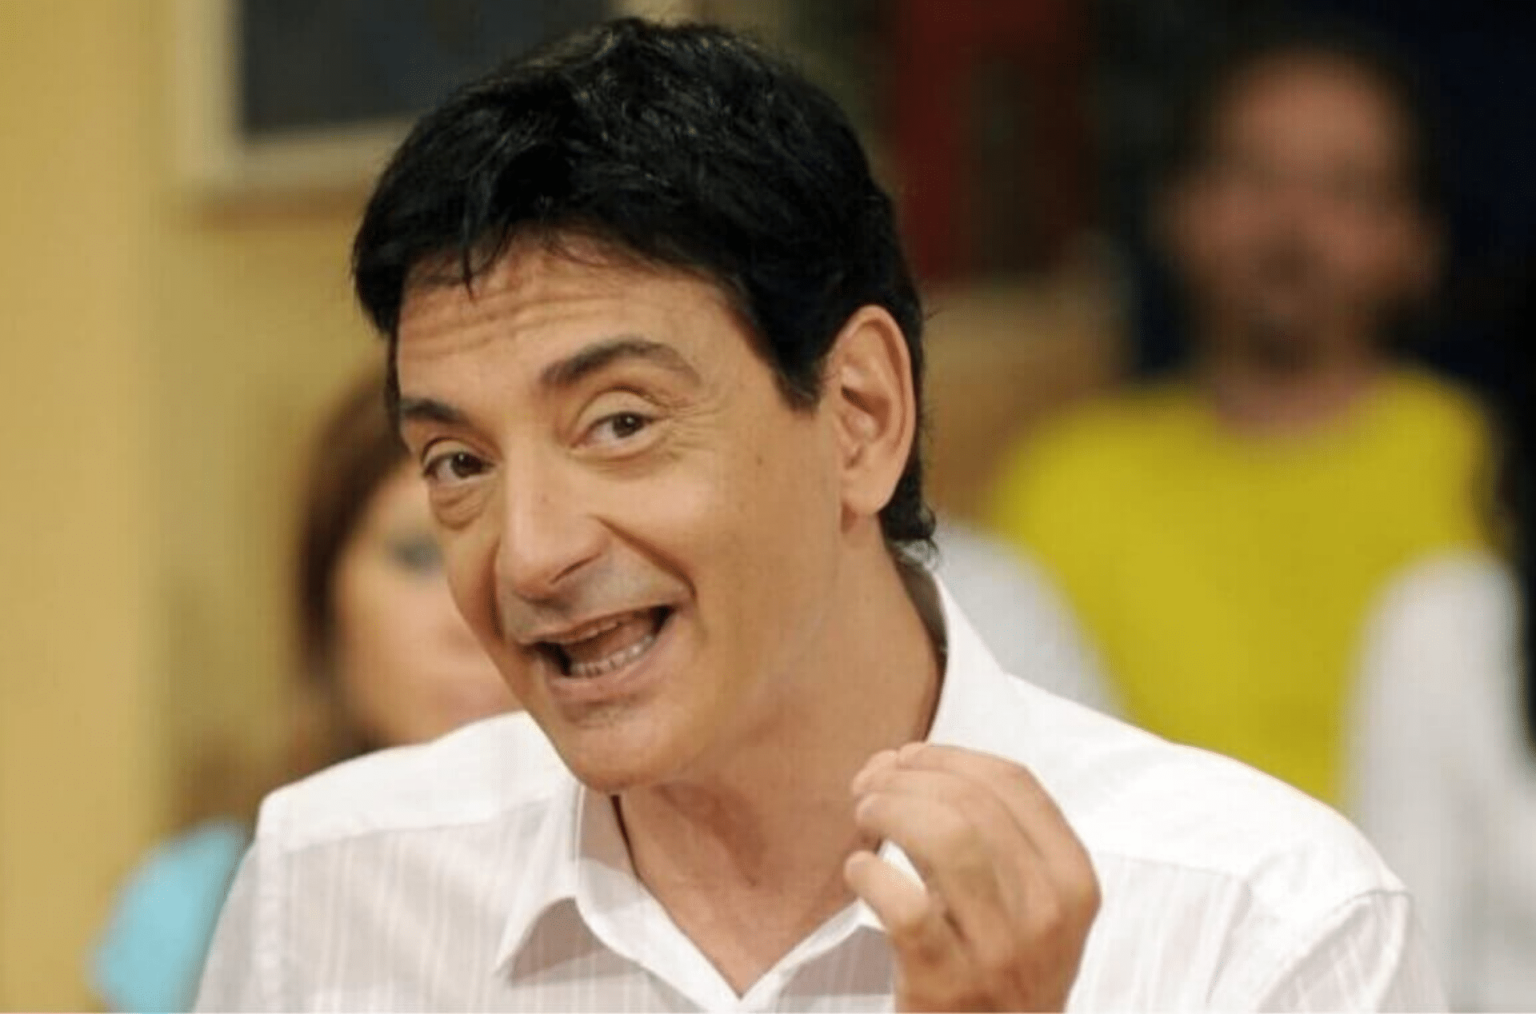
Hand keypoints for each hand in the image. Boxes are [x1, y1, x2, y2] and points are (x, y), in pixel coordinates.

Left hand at [844, 743, 1098, 1011]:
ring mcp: (998, 951)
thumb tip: (901, 763)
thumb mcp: (1028, 903)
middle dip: (907, 779)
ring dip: (891, 811)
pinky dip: (869, 874)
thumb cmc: (1000, 969)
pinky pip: (903, 904)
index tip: (909, 758)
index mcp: (1072, 880)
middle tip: (870, 786)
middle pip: (971, 803)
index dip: (949, 757)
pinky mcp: (946, 983)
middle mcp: (1046, 914)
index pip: (1013, 783)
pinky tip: (860, 871)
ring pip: (945, 838)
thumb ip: (985, 832)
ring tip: (866, 817)